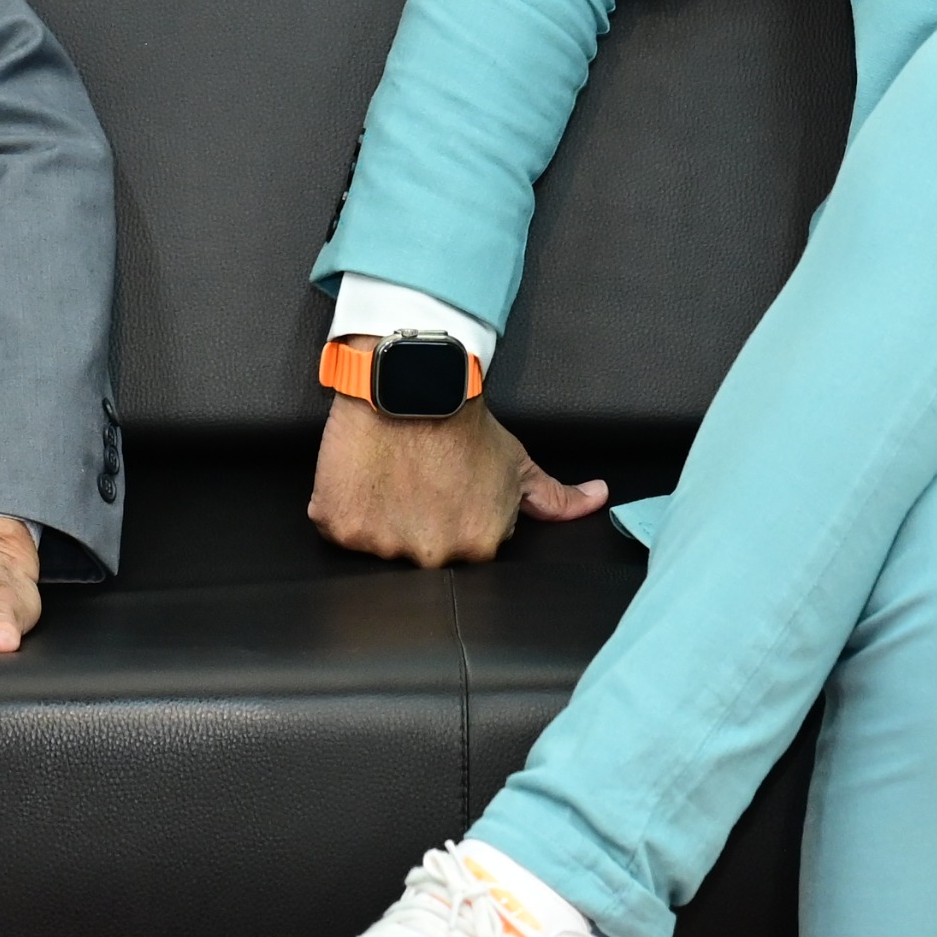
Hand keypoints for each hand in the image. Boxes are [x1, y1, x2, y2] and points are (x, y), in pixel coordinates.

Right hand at [307, 392, 610, 567]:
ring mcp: (384, 545)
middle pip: (418, 550)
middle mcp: (433, 556)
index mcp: (479, 548)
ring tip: (389, 471)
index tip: (444, 486)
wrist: (413, 380)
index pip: (459, 547)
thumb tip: (599, 499)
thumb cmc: (464, 422)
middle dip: (415, 519)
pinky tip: (361, 474)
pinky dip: (342, 503)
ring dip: (378, 513)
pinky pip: (337, 527)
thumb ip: (557, 498)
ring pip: (376, 541)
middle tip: (415, 477)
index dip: (449, 514)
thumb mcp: (517, 463)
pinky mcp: (342, 527)